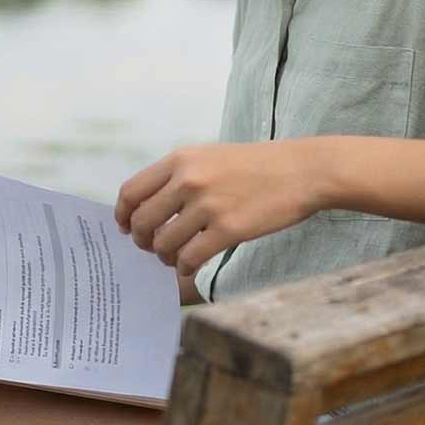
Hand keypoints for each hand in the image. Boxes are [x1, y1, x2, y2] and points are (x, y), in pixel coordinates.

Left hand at [115, 141, 329, 275]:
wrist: (302, 170)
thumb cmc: (255, 166)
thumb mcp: (210, 157)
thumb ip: (178, 177)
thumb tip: (146, 208)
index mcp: (180, 159)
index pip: (131, 192)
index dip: (123, 215)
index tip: (125, 228)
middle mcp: (188, 180)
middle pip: (142, 222)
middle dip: (143, 241)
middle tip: (153, 248)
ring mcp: (208, 205)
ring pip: (163, 244)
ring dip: (165, 257)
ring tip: (177, 257)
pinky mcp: (229, 229)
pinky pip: (190, 258)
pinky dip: (185, 267)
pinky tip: (192, 266)